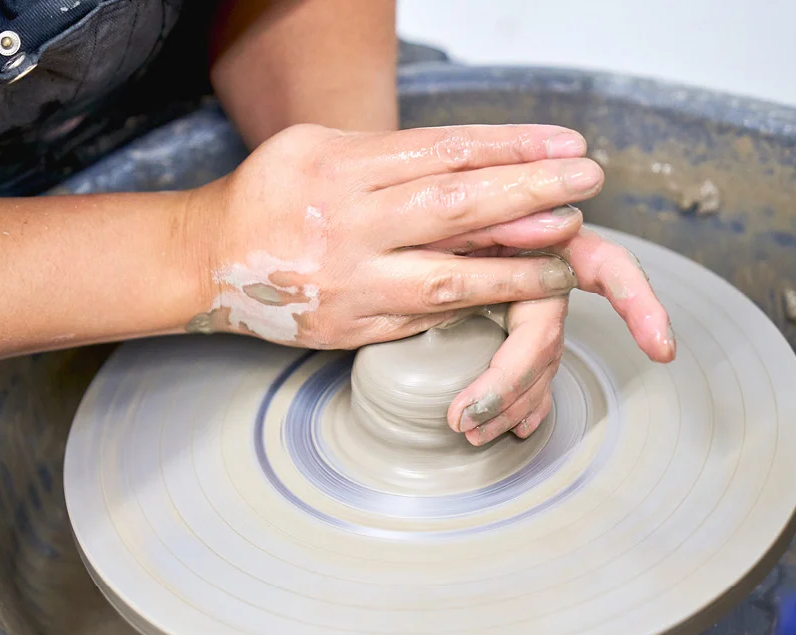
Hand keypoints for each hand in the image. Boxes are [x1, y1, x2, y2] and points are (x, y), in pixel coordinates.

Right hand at [183, 123, 601, 346]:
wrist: (207, 263)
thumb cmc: (270, 196)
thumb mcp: (318, 149)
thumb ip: (390, 154)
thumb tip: (477, 161)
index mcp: (341, 169)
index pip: (445, 151)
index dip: (512, 147)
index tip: (566, 146)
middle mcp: (348, 224)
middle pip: (457, 205)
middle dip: (531, 192)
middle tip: (587, 183)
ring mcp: (352, 282)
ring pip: (450, 276)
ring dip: (518, 266)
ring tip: (568, 254)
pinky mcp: (353, 327)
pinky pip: (425, 317)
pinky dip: (474, 305)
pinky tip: (513, 294)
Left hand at [446, 226, 676, 444]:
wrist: (411, 218)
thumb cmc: (440, 205)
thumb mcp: (462, 204)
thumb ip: (500, 210)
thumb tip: (563, 220)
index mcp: (547, 235)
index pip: (608, 268)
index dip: (638, 305)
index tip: (659, 347)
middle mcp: (546, 275)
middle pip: (546, 340)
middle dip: (513, 383)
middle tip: (463, 417)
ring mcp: (533, 307)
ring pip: (536, 365)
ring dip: (507, 402)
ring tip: (467, 430)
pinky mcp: (513, 331)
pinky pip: (528, 377)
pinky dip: (520, 404)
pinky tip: (516, 429)